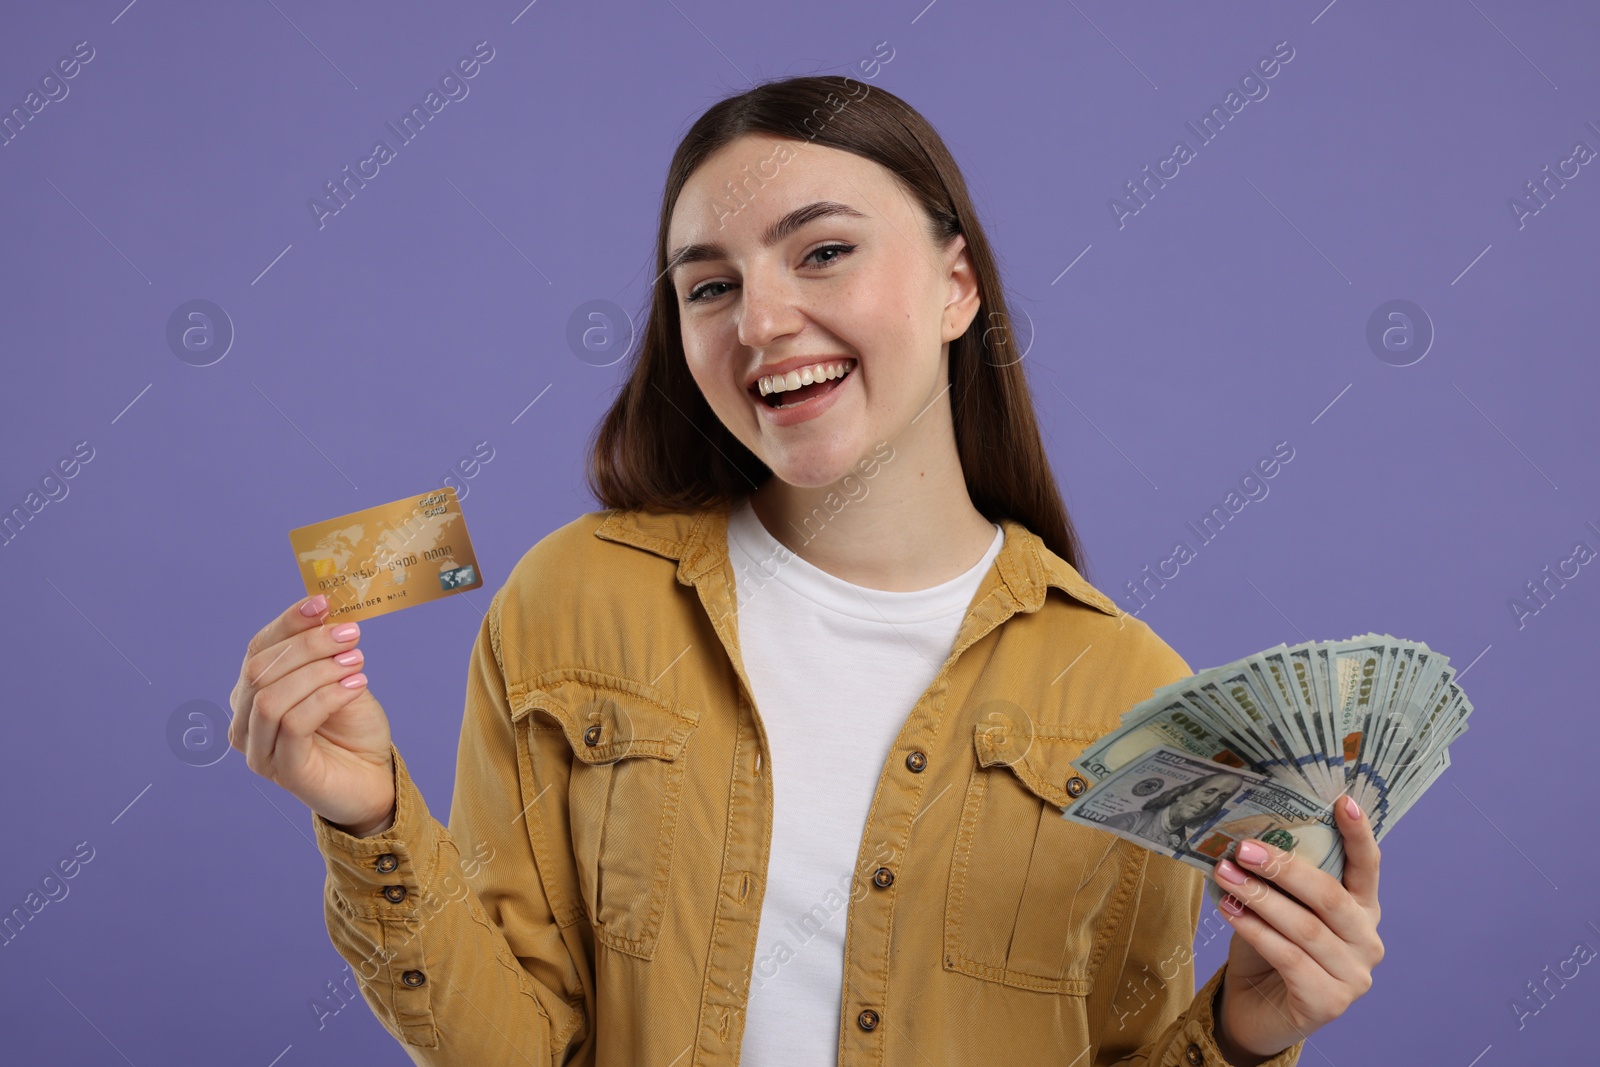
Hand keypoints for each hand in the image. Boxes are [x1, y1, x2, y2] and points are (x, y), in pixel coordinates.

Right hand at [230, 594, 396, 836]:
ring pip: (271, 697)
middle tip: (350, 635)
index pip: (259, 648)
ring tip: (356, 662)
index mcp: (252, 694)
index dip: (288, 622)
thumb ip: (324, 651)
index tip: (322, 602)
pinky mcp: (282, 771)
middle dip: (307, 645)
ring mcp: (259, 750)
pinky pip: (293, 724)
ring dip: (317, 672)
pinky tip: (355, 687)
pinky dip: (326, 698)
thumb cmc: (352, 728)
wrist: (374, 777)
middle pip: (260, 669)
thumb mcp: (338, 678)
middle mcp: (245, 722)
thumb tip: (324, 608)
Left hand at [1210, 794, 1382, 1064]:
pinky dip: (1255, 931)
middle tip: (1244, 847)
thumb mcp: (1274, 906)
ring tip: (1225, 874)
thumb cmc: (1268, 950)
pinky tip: (1230, 911)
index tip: (1342, 800)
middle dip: (1284, 868)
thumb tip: (1246, 836)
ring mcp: (1354, 975)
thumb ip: (1276, 881)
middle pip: (1329, 895)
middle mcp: (1367, 940)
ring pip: (1304, 927)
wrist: (1257, 1011)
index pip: (1367, 866)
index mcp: (1362, 908)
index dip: (1358, 833)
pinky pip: (1288, 957)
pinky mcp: (1329, 1002)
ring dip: (1259, 897)